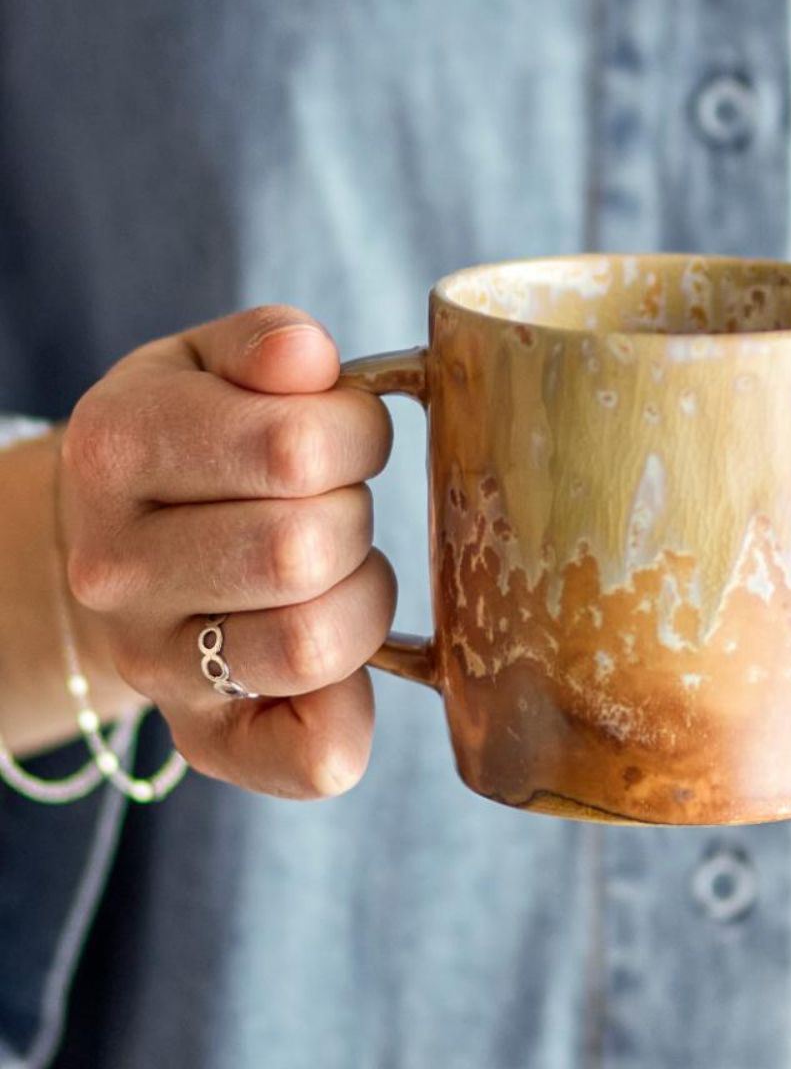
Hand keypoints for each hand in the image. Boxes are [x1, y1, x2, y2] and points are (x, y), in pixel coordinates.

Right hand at [58, 307, 395, 797]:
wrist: (126, 541)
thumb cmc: (196, 441)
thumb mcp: (214, 365)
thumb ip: (268, 345)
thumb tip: (305, 355)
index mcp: (119, 447)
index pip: (293, 447)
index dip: (357, 433)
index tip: (344, 437)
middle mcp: (117, 568)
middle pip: (305, 548)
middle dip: (354, 514)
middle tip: (333, 505)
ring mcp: (154, 663)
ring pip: (316, 643)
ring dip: (362, 595)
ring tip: (334, 570)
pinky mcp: (204, 739)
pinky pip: (311, 756)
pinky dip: (352, 711)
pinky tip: (341, 664)